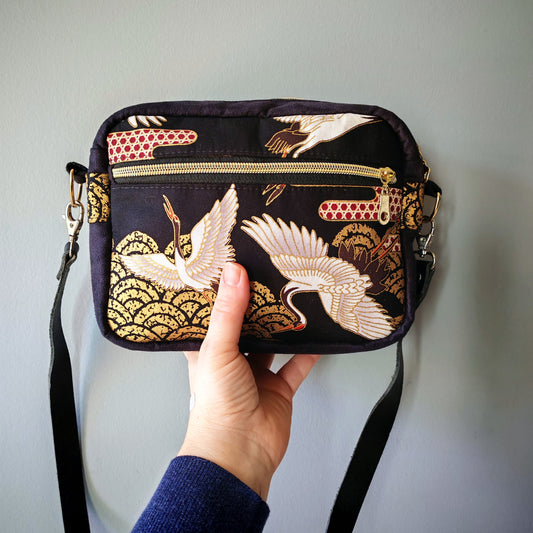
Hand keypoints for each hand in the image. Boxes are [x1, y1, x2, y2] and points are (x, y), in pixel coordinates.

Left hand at [178, 262, 320, 499]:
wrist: (240, 451)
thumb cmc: (216, 405)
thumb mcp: (217, 350)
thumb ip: (228, 313)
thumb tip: (234, 272)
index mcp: (208, 351)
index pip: (211, 316)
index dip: (219, 295)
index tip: (231, 269)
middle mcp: (231, 361)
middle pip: (246, 327)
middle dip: (256, 307)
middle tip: (268, 278)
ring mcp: (257, 375)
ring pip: (272, 344)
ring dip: (282, 327)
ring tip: (293, 300)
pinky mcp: (279, 388)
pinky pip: (297, 366)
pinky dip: (308, 353)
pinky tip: (318, 336)